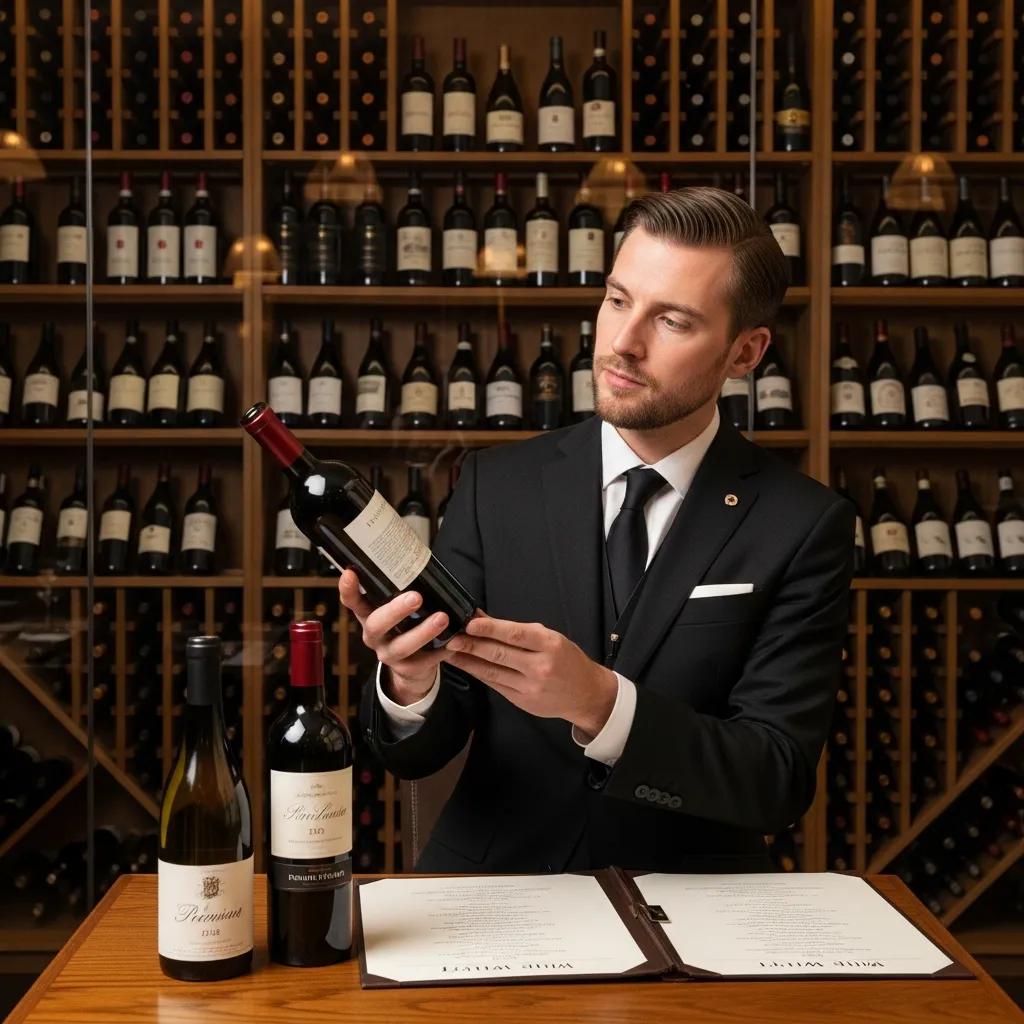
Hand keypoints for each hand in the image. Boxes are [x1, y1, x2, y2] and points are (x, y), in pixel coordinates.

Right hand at [338, 569, 449, 701]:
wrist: (410, 665)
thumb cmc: (405, 624)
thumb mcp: (396, 606)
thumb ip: (400, 588)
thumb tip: (413, 551)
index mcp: (368, 615)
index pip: (352, 601)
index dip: (348, 589)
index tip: (350, 573)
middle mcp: (374, 635)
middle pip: (376, 624)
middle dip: (396, 611)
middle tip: (416, 597)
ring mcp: (388, 654)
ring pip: (402, 646)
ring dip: (423, 631)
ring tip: (442, 618)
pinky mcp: (407, 669)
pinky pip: (423, 662)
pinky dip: (439, 650)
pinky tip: (451, 642)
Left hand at [441, 615, 618, 736]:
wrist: (586, 694)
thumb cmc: (567, 660)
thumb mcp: (549, 637)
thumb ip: (516, 630)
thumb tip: (482, 617)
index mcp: (550, 644)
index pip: (515, 634)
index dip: (490, 629)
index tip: (470, 624)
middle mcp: (540, 666)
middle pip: (500, 654)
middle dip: (472, 645)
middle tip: (451, 637)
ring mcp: (530, 687)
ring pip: (493, 672)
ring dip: (469, 661)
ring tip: (450, 652)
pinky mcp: (522, 701)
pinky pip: (495, 685)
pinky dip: (479, 673)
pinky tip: (466, 665)